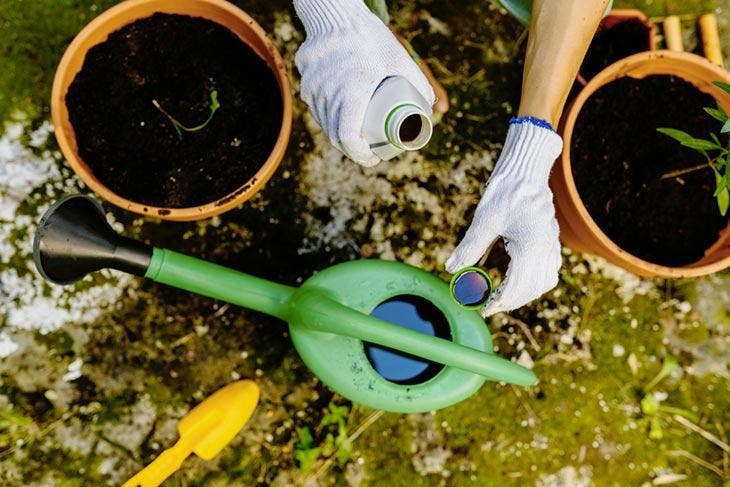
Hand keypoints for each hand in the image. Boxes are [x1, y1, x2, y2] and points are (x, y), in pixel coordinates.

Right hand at [293, 0, 434, 166]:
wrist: (336, 15)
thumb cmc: (370, 37)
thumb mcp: (399, 58)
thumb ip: (418, 82)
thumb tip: (431, 107)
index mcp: (350, 94)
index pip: (349, 139)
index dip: (361, 155)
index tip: (373, 158)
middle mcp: (328, 95)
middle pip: (337, 137)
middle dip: (353, 150)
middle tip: (369, 151)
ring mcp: (313, 90)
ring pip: (325, 124)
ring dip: (340, 136)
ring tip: (357, 137)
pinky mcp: (306, 83)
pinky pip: (317, 109)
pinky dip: (329, 119)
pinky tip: (340, 119)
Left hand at [446, 118, 563, 315]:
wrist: (526, 168)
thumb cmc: (505, 190)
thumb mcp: (484, 219)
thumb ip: (469, 247)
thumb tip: (451, 269)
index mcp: (531, 247)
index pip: (517, 287)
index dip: (499, 303)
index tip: (483, 310)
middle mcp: (545, 248)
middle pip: (532, 289)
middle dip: (511, 302)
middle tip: (489, 305)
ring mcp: (551, 243)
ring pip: (545, 281)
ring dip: (525, 293)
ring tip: (503, 297)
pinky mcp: (550, 237)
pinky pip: (549, 268)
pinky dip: (536, 280)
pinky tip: (520, 279)